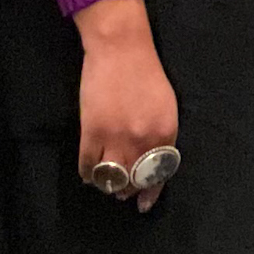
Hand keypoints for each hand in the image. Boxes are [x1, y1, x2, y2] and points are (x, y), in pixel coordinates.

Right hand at [73, 0, 179, 210]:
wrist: (122, 49)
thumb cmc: (146, 73)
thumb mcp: (166, 107)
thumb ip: (161, 134)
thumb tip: (153, 160)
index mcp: (166, 133)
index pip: (160, 173)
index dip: (151, 192)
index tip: (144, 204)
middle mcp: (144, 139)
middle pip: (135, 179)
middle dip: (128, 189)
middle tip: (122, 192)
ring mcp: (117, 137)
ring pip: (111, 177)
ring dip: (107, 184)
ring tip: (105, 182)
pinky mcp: (92, 132)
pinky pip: (88, 165)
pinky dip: (87, 174)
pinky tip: (88, 174)